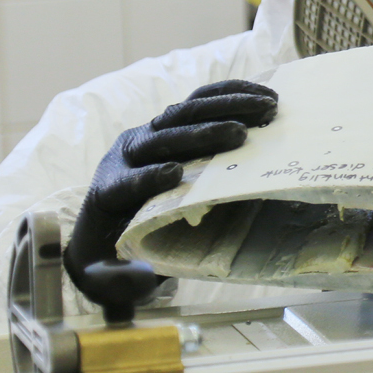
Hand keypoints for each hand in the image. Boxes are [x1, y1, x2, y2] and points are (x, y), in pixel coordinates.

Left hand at [64, 80, 276, 302]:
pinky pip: (200, 99)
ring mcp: (150, 132)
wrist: (108, 221)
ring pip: (184, 110)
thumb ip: (119, 280)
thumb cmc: (113, 253)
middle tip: (238, 135)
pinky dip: (230, 93)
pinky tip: (262, 93)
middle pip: (160, 137)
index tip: (175, 175)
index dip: (146, 178)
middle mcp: (127, 154)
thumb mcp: (108, 276)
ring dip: (225, 106)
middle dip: (199, 134)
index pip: (124, 182)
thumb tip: (141, 275)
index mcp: (109, 192)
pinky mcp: (171, 121)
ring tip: (265, 108)